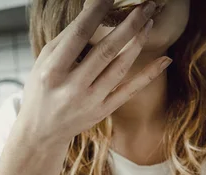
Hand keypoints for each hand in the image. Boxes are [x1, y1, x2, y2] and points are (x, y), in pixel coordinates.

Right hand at [16, 0, 171, 145]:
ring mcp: (90, 101)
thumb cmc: (42, 90)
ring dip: (138, 42)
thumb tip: (93, 10)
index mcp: (53, 71)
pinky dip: (149, 75)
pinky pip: (130, 90)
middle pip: (106, 50)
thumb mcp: (44, 62)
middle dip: (129, 25)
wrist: (41, 131)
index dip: (97, 12)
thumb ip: (67, 39)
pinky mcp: (102, 111)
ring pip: (120, 68)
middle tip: (145, 6)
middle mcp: (72, 88)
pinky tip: (164, 60)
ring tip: (149, 22)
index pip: (78, 35)